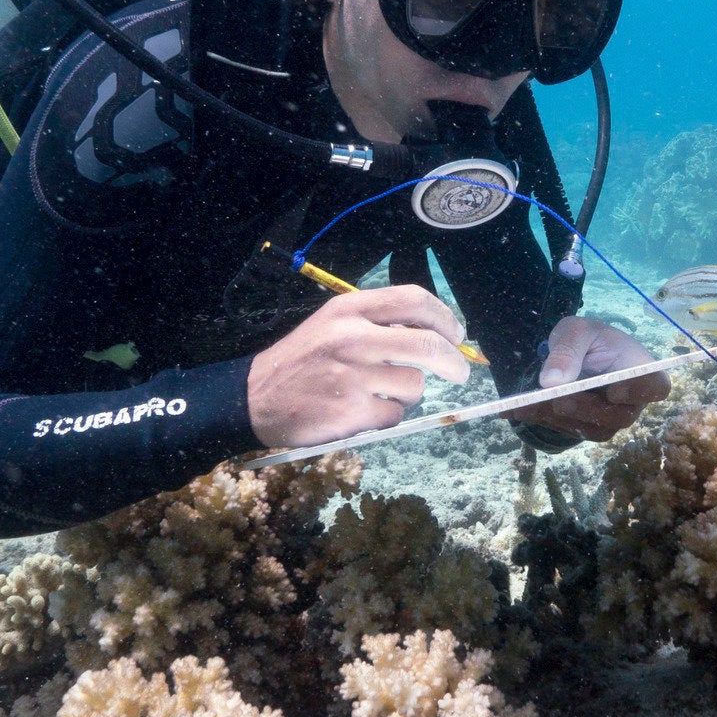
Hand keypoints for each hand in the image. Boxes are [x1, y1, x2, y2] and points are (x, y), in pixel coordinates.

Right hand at [248, 286, 471, 447]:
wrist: (255, 397)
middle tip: (461, 373)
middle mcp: (354, 337)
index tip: (457, 334)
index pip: (414, 300)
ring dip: (407, 393)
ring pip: (414, 385)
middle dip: (455, 362)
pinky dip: (387, 415)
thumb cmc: (304, 359)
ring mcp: (353, 376)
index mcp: (350, 310)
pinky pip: (395, 415)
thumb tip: (437, 335)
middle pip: (429, 346)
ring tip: (379, 392)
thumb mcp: (334, 324)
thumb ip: (379, 323)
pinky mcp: (352, 411)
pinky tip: (362, 410)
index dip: (445, 317)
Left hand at [522, 317, 669, 442]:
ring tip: (527, 403)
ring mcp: (610, 420)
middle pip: (618, 415)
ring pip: (590, 428)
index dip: (640, 392)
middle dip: (586, 408)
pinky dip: (540, 419)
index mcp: (642, 371)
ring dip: (558, 417)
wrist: (576, 354)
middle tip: (558, 398)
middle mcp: (632, 402)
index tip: (615, 388)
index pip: (656, 387)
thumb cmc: (588, 339)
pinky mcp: (586, 429)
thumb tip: (551, 381)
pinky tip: (513, 409)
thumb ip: (567, 350)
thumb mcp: (576, 331)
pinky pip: (566, 430)